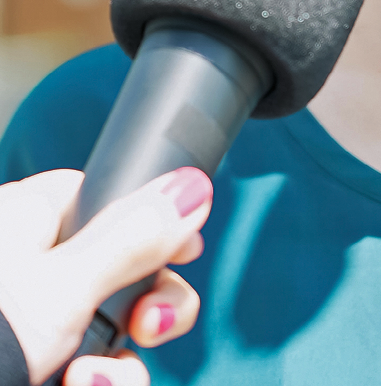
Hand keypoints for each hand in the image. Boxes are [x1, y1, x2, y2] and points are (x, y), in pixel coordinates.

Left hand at [0, 167, 212, 385]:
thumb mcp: (63, 290)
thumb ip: (134, 237)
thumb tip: (191, 184)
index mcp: (20, 223)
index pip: (101, 197)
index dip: (152, 222)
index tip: (186, 251)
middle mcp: (23, 273)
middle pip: (118, 269)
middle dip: (148, 305)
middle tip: (154, 326)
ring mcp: (25, 331)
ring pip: (105, 335)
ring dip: (118, 368)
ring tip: (91, 384)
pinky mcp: (29, 372)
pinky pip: (86, 372)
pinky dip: (95, 384)